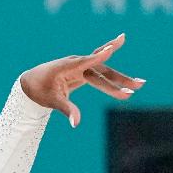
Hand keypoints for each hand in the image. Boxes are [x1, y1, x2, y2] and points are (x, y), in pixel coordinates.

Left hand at [18, 34, 143, 128]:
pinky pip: (101, 70)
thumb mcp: (51, 101)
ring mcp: (82, 66)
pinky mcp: (84, 71)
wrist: (31, 82)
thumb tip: (76, 124)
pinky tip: (126, 68)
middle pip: (101, 71)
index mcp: (67, 67)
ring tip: (140, 85)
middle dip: (118, 79)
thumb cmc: (39, 90)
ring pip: (104, 72)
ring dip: (121, 79)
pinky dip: (113, 72)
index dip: (97, 56)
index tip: (110, 49)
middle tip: (137, 86)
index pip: (85, 62)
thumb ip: (66, 110)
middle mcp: (77, 63)